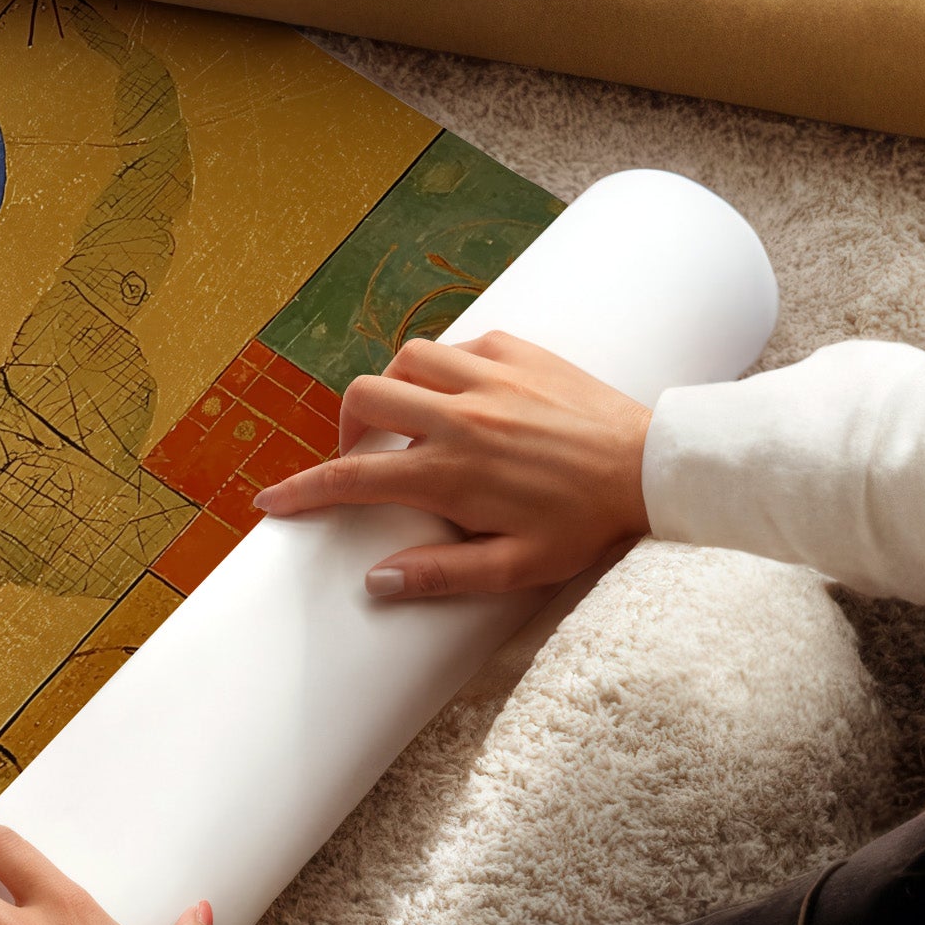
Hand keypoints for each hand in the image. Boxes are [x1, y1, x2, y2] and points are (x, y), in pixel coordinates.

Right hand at [251, 331, 650, 599]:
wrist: (653, 468)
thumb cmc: (587, 524)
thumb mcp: (517, 567)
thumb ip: (443, 574)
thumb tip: (376, 580)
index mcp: (452, 472)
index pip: (353, 478)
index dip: (302, 490)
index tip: (271, 501)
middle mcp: (460, 416)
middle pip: (364, 398)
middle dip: (345, 427)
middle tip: (360, 455)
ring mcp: (489, 377)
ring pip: (405, 360)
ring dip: (393, 388)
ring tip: (408, 420)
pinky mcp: (518, 351)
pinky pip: (458, 345)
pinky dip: (444, 367)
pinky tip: (461, 394)